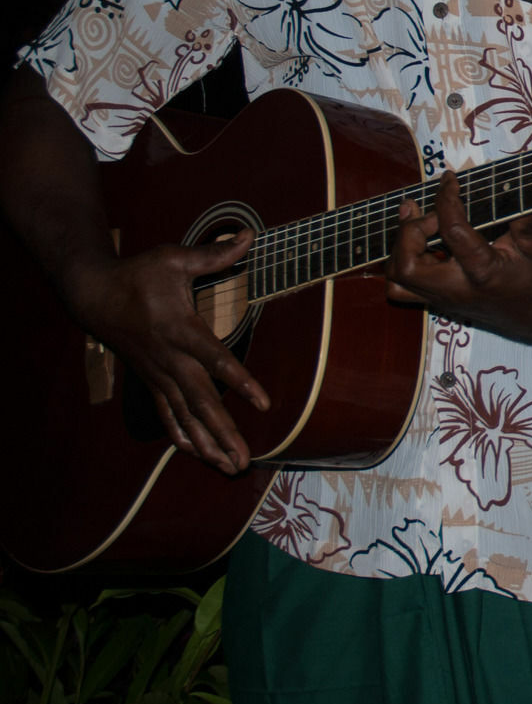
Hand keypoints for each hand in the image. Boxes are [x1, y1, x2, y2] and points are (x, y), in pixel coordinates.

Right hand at [62, 233, 270, 473]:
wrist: (94, 295)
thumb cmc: (138, 274)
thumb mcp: (173, 258)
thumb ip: (213, 254)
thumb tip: (247, 236)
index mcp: (180, 330)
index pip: (216, 360)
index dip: (240, 381)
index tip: (263, 403)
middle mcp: (170, 359)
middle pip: (201, 402)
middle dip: (224, 432)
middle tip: (245, 459)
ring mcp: (158, 374)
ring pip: (185, 415)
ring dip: (207, 443)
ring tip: (230, 467)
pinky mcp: (151, 380)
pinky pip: (167, 414)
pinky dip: (182, 435)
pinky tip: (198, 455)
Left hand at [386, 172, 531, 339]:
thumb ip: (525, 221)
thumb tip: (512, 188)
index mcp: (483, 272)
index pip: (452, 231)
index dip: (446, 198)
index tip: (450, 179)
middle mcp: (456, 289)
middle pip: (407, 265)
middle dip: (410, 231)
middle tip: (431, 215)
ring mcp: (442, 298)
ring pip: (397, 279)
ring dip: (401, 247)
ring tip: (417, 223)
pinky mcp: (435, 300)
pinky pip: (400, 288)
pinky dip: (400, 262)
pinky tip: (417, 244)